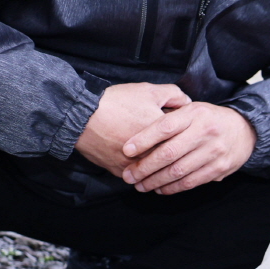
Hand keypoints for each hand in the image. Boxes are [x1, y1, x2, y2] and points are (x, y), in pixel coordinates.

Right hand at [75, 82, 189, 175]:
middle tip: (179, 152)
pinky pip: (137, 177)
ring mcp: (135, 165)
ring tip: (165, 165)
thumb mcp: (148, 91)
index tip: (185, 134)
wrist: (82, 116)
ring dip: (161, 170)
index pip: (184, 140)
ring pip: (155, 173)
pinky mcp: (120, 171)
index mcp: (162, 133)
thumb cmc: (116, 102)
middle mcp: (151, 152)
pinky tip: (146, 170)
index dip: (186, 136)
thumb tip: (187, 103)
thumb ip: (173, 95)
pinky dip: (143, 175)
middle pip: (171, 160)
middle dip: (177, 156)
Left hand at [119, 103, 255, 194]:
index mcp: (194, 113)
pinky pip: (191, 182)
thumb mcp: (191, 109)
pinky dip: (172, 188)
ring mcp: (213, 151)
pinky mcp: (219, 168)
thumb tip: (139, 134)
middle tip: (129, 175)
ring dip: (155, 181)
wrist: (244, 129)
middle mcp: (204, 131)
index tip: (126, 150)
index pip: (165, 127)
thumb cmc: (208, 119)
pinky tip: (160, 189)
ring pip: (178, 171)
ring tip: (141, 185)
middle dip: (145, 167)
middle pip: (169, 153)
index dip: (143, 139)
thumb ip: (170, 118)